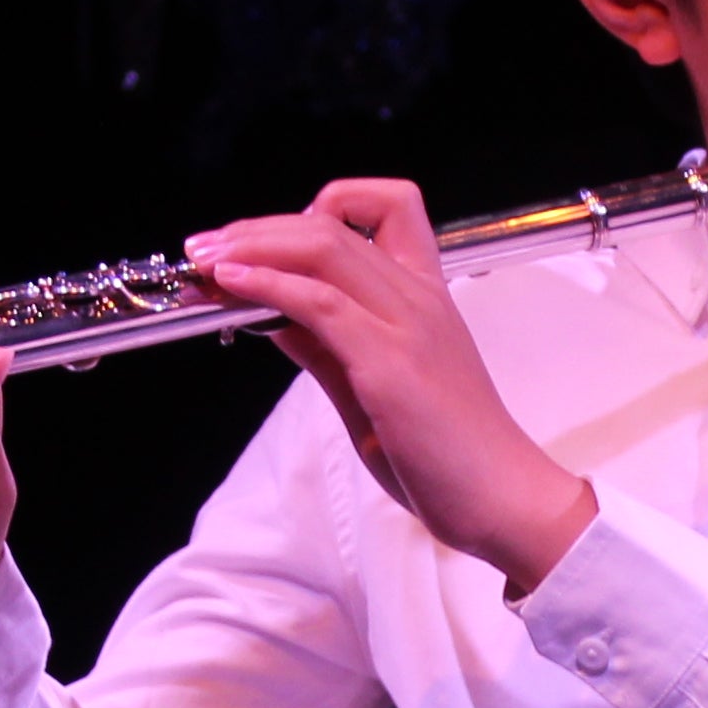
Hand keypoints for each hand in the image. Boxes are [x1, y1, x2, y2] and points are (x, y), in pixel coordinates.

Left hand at [194, 180, 596, 593]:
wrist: (503, 500)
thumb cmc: (450, 455)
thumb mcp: (373, 386)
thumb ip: (325, 346)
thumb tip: (272, 313)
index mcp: (425, 296)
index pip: (386, 207)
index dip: (322, 208)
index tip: (270, 238)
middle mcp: (419, 297)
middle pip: (331, 224)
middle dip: (255, 228)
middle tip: (204, 247)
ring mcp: (407, 324)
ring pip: (322, 246)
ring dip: (250, 246)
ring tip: (204, 261)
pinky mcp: (391, 362)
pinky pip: (320, 302)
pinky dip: (267, 284)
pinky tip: (232, 286)